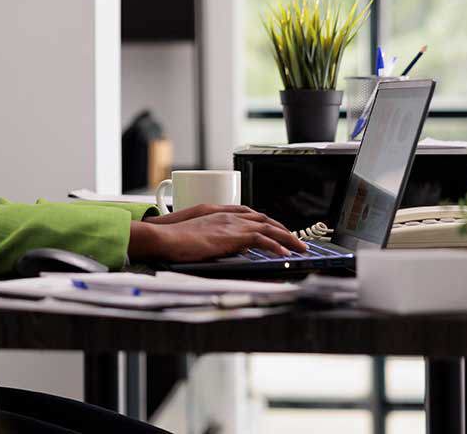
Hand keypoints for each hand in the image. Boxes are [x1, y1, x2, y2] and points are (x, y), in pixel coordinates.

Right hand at [128, 203, 306, 262]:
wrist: (165, 237)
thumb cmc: (175, 239)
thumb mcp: (200, 236)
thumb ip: (220, 239)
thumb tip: (239, 248)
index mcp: (219, 213)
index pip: (251, 214)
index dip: (267, 222)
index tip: (278, 231)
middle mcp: (228, 215)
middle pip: (264, 218)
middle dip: (283, 229)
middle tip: (296, 241)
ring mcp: (231, 224)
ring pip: (268, 227)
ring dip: (288, 238)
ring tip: (300, 248)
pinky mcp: (232, 235)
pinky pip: (262, 239)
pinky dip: (276, 245)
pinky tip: (285, 254)